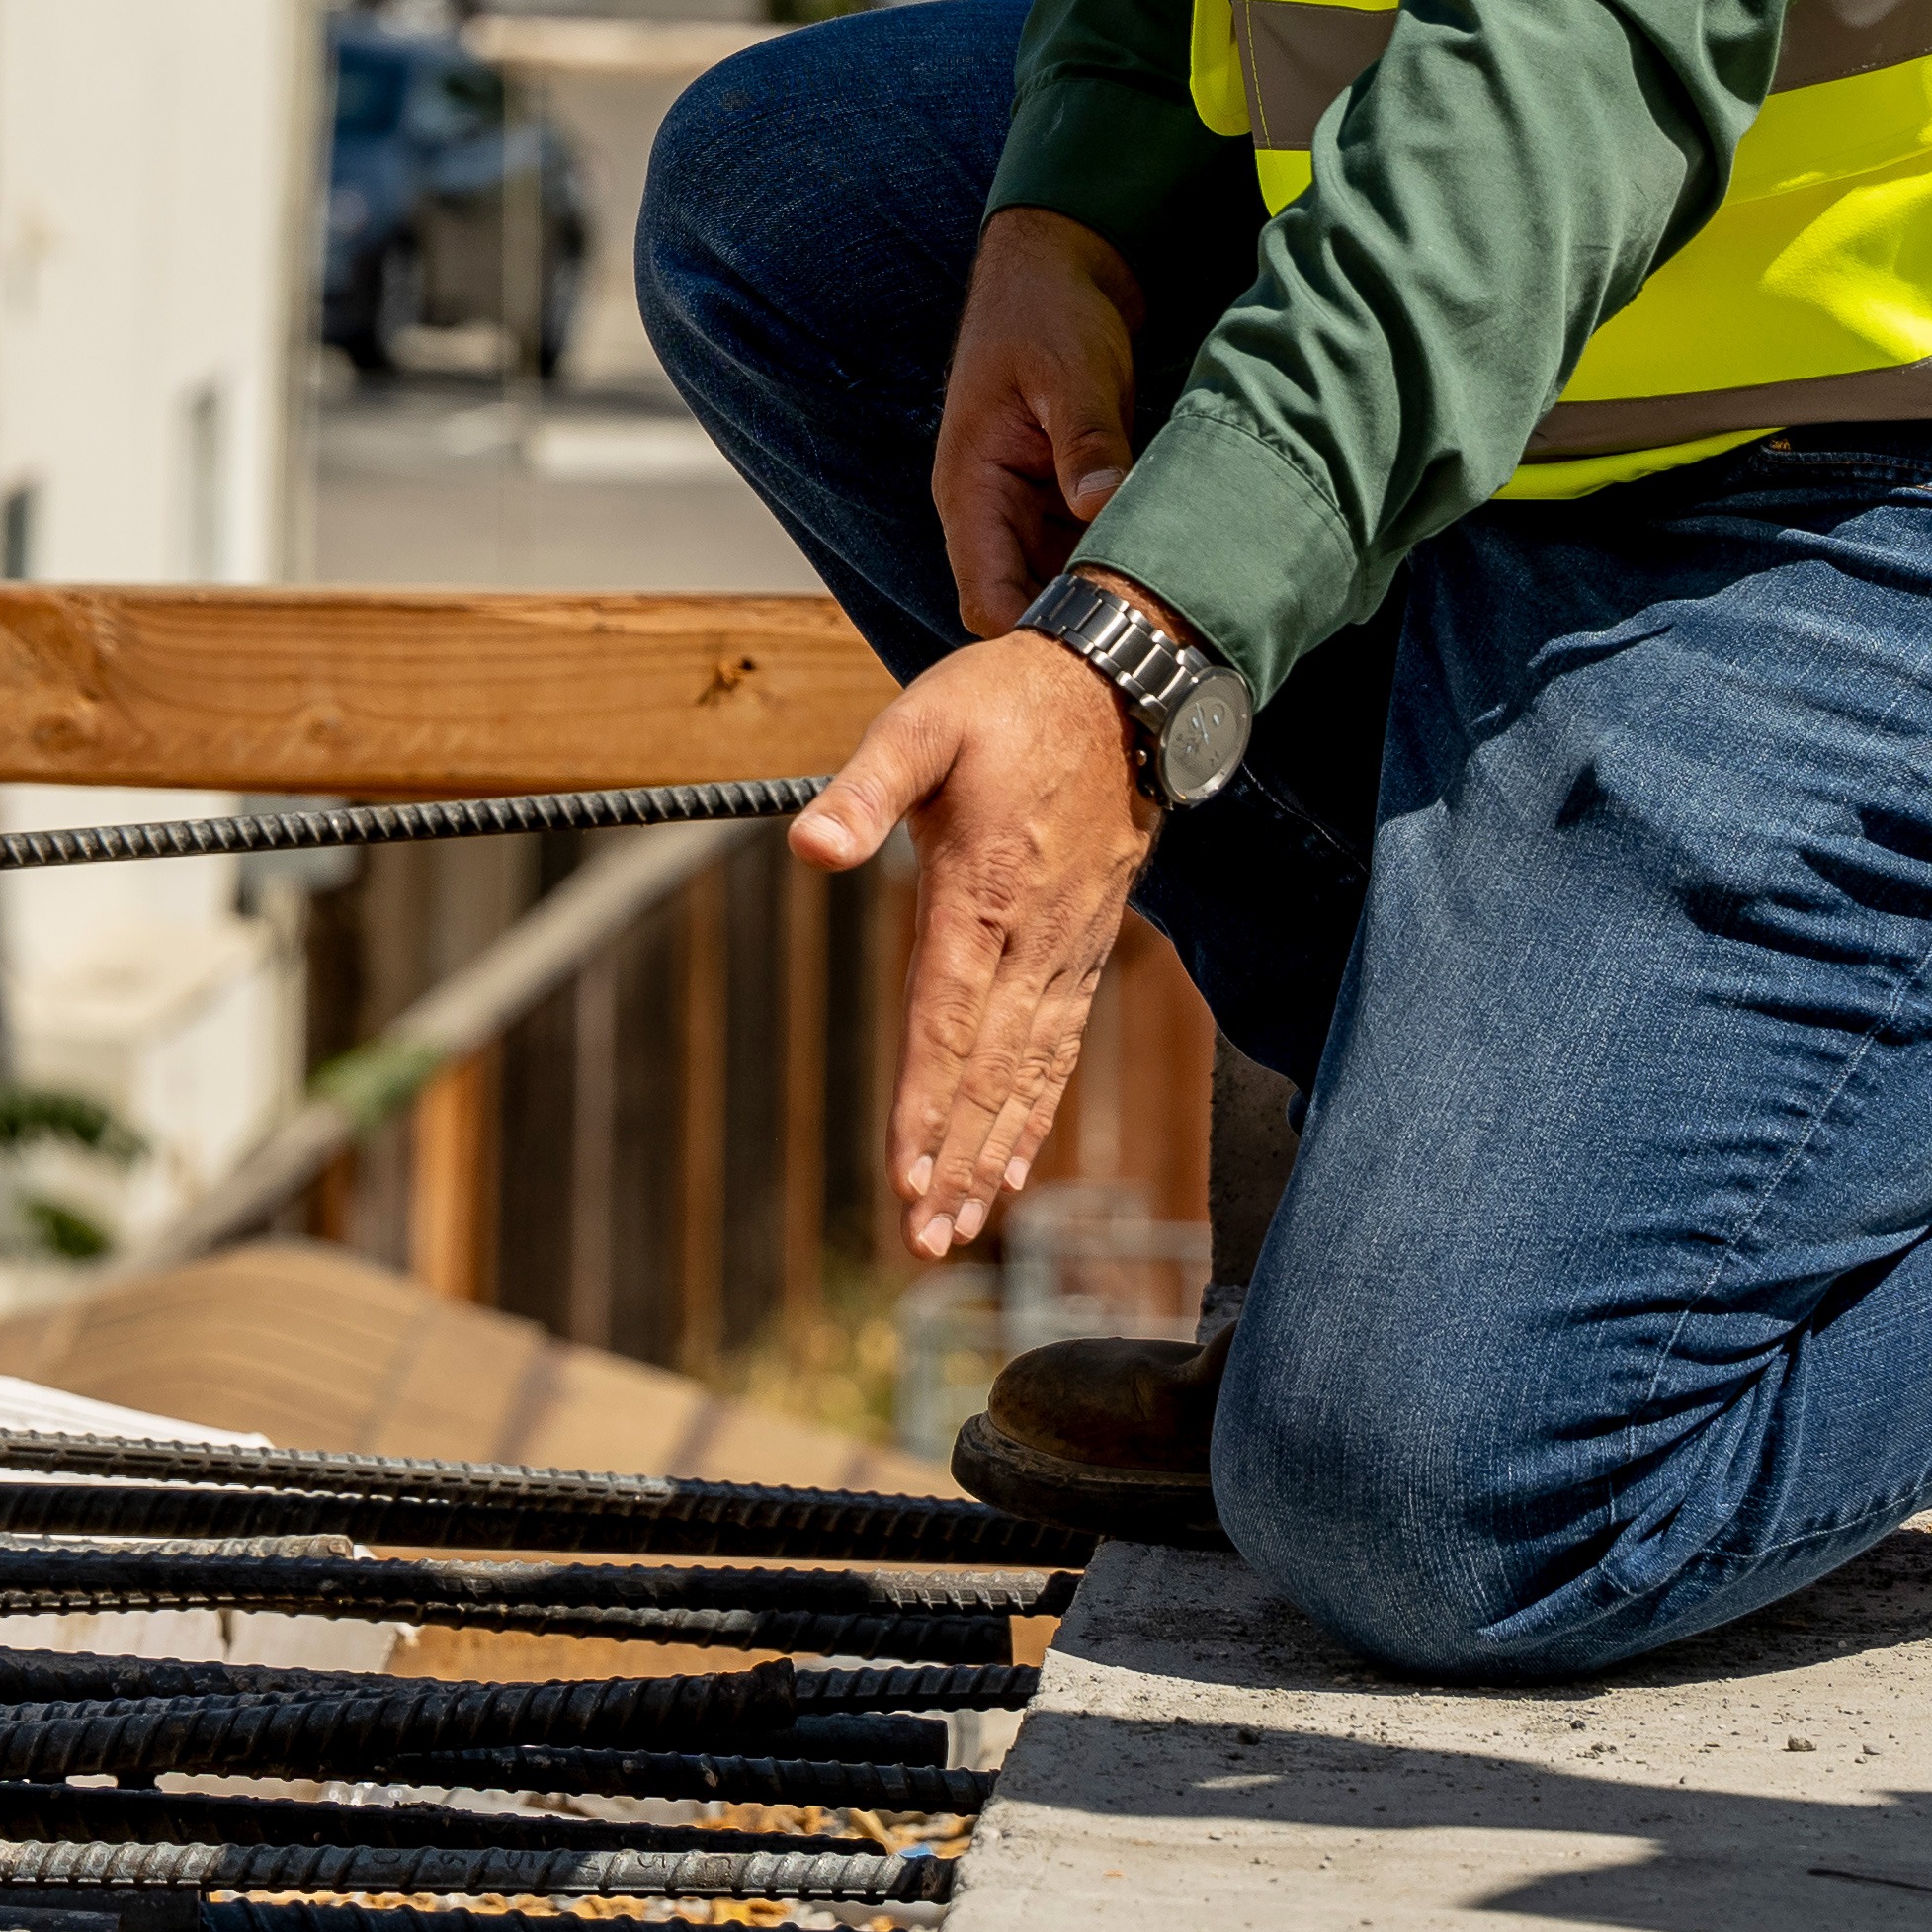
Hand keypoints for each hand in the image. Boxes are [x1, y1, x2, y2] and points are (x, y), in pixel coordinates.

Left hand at [793, 630, 1157, 1261]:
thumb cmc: (1005, 705)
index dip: (925, 1104)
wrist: (1121, 693)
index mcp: (980, 894)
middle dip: (958, 1157)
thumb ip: (865, 789)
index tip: (907, 1174)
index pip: (945, 1021)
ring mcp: (1068, 949)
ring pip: (1032, 1070)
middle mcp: (1031, 939)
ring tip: (966, 1222)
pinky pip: (1061, 1043)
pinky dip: (1038, 1107)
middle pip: (990, 1070)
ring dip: (998, 1150)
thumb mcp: (922, 721)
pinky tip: (1019, 1156)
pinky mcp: (1086, 946)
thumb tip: (809, 849)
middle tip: (929, 1238)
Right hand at [936, 207, 1152, 633]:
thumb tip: (1103, 505)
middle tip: (1155, 642)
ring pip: (1058, 590)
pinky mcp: (1063, 503)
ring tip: (1173, 618)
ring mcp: (1029, 512)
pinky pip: (1085, 558)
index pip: (986, 596)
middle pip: (1023, 608)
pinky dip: (1120, 569)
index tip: (1104, 644)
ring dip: (1105, 601)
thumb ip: (1085, 440)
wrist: (1057, 269)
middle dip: (1081, 629)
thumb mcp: (1069, 371)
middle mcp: (993, 514)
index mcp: (972, 488)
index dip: (1033, 634)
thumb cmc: (1046, 312)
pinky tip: (1170, 576)